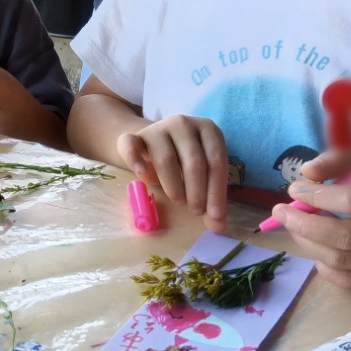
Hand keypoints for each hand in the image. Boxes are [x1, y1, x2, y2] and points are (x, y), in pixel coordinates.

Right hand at [116, 114, 228, 230]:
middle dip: (197, 190)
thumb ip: (211, 198)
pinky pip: (131, 145)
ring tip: (178, 200)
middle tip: (196, 211)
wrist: (152, 142)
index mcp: (207, 129)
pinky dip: (135, 159)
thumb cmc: (183, 161)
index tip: (215, 215)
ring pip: (165, 158)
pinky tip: (142, 174)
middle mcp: (184, 124)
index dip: (217, 189)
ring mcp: (157, 128)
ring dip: (173, 185)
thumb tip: (218, 226)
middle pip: (193, 160)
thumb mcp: (202, 175)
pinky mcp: (135, 136)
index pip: (216, 159)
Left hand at [271, 150, 350, 287]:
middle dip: (303, 224)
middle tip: (279, 211)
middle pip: (342, 236)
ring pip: (339, 259)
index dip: (318, 197)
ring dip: (306, 242)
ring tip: (293, 225)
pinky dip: (322, 265)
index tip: (294, 190)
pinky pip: (345, 279)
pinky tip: (315, 246)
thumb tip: (306, 173)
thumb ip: (336, 162)